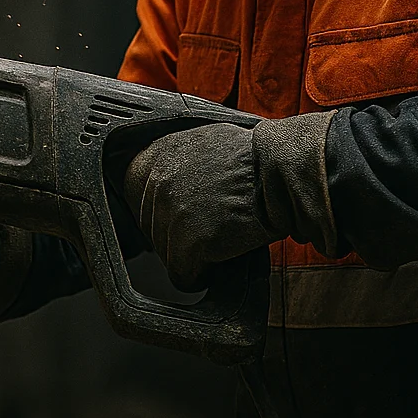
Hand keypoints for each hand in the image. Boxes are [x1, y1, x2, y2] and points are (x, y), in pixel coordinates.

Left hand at [124, 122, 272, 290]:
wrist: (284, 174)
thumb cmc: (258, 161)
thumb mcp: (206, 141)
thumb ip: (178, 160)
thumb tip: (166, 181)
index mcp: (158, 152)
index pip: (132, 190)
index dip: (158, 208)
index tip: (177, 213)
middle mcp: (158, 180)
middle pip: (149, 227)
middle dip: (177, 233)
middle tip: (209, 225)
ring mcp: (171, 211)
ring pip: (166, 254)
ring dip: (192, 254)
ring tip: (221, 237)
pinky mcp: (189, 241)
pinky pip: (183, 276)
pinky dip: (202, 275)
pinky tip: (222, 258)